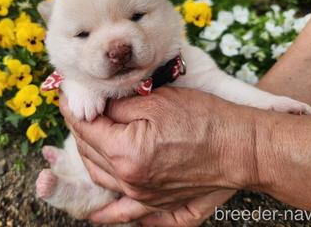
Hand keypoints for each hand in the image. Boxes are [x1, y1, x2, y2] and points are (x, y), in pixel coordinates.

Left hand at [61, 87, 258, 222]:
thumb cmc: (204, 119)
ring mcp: (144, 198)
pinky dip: (108, 214)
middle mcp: (130, 181)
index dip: (73, 109)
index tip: (67, 96)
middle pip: (89, 154)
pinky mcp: (160, 206)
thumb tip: (96, 107)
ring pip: (102, 180)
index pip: (86, 128)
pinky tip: (97, 216)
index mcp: (125, 152)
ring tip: (84, 141)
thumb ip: (119, 107)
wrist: (242, 148)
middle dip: (79, 129)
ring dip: (88, 159)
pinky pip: (127, 215)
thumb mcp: (157, 102)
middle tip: (77, 111)